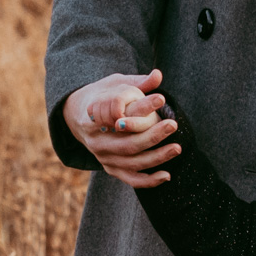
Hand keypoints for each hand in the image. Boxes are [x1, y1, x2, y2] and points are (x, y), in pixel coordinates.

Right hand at [61, 68, 181, 187]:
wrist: (79, 117)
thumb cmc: (102, 97)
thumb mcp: (114, 84)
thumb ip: (136, 83)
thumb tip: (158, 75)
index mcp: (93, 119)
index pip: (118, 115)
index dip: (141, 108)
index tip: (162, 100)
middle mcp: (96, 142)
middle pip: (127, 144)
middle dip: (153, 135)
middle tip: (173, 124)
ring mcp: (103, 158)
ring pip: (132, 163)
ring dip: (156, 158)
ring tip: (177, 148)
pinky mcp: (110, 169)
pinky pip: (130, 179)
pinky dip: (148, 181)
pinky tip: (166, 175)